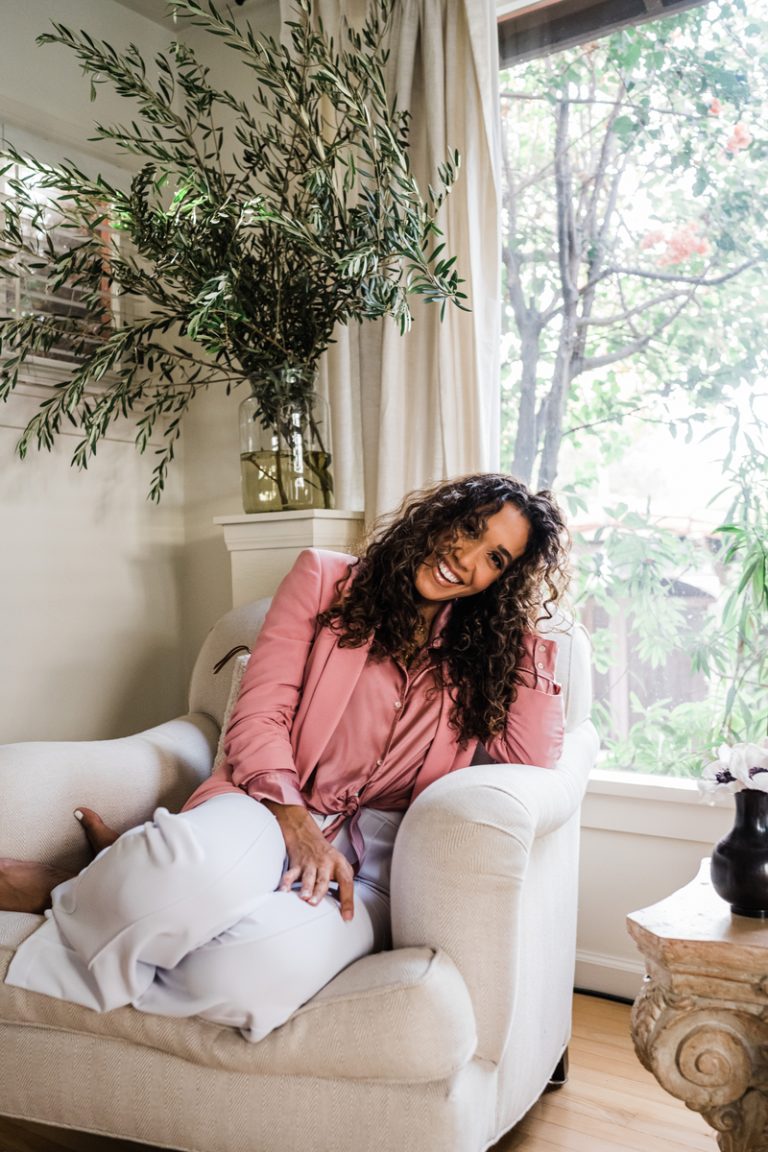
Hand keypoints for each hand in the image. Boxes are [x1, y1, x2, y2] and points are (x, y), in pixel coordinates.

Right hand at [263, 802, 354, 919]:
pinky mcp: (297, 864)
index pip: (347, 883)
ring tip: (304, 898)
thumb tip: (347, 908)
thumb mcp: (341, 865)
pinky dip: (286, 882)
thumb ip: (344, 884)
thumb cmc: (327, 857)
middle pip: (323, 879)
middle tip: (315, 902)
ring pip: (308, 877)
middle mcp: (325, 864)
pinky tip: (284, 891)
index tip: (348, 917)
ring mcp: (310, 863)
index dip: (348, 900)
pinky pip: (291, 873)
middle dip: (319, 891)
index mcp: (340, 865)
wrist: (307, 835)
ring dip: (305, 887)